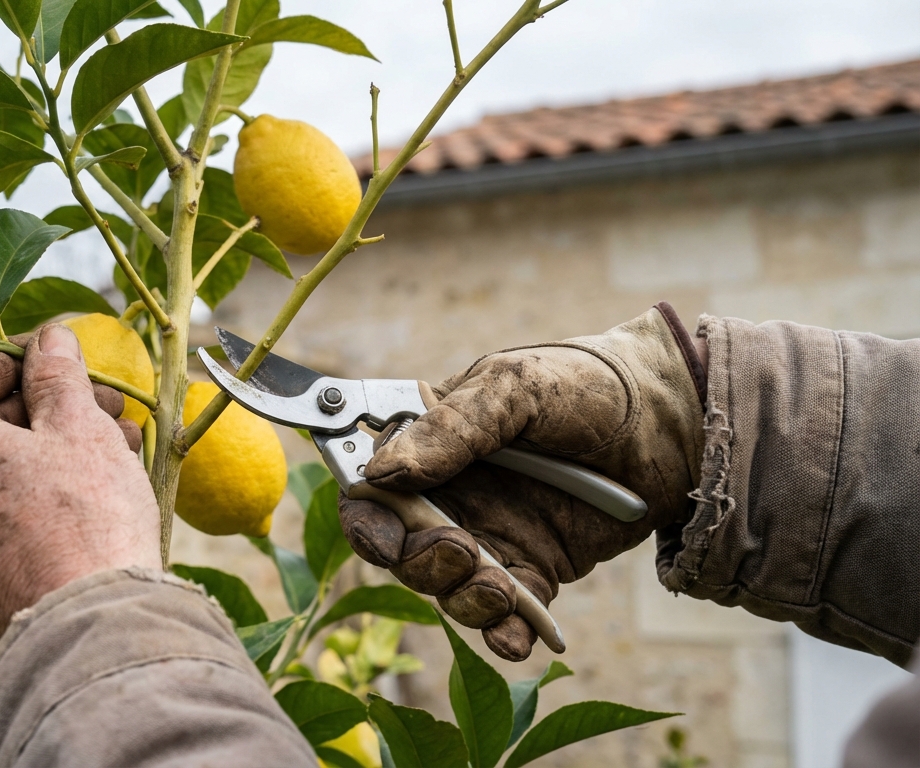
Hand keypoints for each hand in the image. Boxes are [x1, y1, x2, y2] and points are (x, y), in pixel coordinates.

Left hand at [0, 324, 160, 646]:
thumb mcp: (81, 429)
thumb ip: (58, 374)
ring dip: (40, 461)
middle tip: (104, 412)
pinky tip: (79, 513)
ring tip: (109, 460)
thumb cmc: (90, 521)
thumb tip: (50, 338)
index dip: (12, 356)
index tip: (58, 364)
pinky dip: (25, 512)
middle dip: (40, 413)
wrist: (94, 634)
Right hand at [340, 304, 705, 659]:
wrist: (676, 422)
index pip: (370, 490)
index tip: (385, 533)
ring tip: (499, 587)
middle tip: (461, 550)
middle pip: (399, 550)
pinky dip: (503, 636)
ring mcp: (491, 536)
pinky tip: (517, 635)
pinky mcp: (534, 571)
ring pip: (446, 588)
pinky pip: (504, 616)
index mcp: (429, 444)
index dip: (366, 518)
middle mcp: (452, 495)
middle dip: (418, 562)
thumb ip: (450, 429)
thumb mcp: (515, 388)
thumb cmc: (586, 385)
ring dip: (461, 598)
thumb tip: (382, 473)